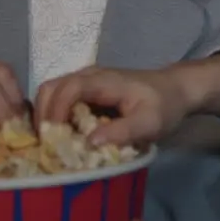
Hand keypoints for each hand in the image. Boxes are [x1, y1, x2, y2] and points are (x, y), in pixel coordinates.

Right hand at [34, 67, 189, 146]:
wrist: (177, 90)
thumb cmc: (165, 106)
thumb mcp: (150, 123)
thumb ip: (123, 132)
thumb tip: (89, 143)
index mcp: (105, 81)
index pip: (69, 89)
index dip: (55, 112)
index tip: (52, 138)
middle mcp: (90, 76)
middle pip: (51, 88)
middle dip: (42, 115)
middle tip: (45, 145)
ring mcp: (87, 81)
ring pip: (52, 92)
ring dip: (46, 116)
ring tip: (51, 142)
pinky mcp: (87, 90)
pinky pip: (60, 99)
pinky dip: (54, 115)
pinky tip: (61, 136)